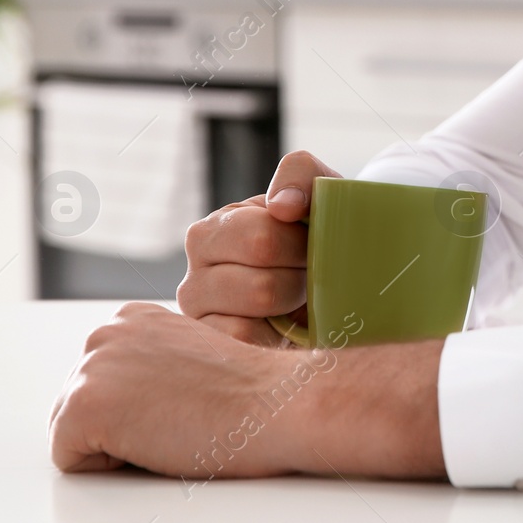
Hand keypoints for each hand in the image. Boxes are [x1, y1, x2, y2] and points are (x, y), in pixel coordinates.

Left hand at [49, 302, 297, 477]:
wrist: (274, 404)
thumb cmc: (250, 392)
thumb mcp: (191, 358)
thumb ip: (152, 364)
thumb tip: (136, 395)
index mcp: (131, 319)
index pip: (103, 384)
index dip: (141, 409)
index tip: (181, 406)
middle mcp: (105, 334)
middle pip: (82, 407)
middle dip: (122, 425)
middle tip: (179, 420)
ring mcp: (91, 368)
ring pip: (75, 433)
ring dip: (118, 444)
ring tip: (171, 429)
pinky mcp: (83, 407)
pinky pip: (71, 460)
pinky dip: (111, 467)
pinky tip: (157, 443)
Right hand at [178, 150, 334, 345]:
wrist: (328, 276)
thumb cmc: (314, 230)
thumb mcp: (315, 190)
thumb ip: (300, 175)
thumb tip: (283, 205)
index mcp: (213, 230)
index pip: (261, 241)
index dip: (302, 246)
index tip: (314, 245)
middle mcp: (195, 274)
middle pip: (261, 287)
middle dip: (301, 280)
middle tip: (310, 275)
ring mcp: (200, 317)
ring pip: (256, 318)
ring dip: (294, 306)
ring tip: (299, 297)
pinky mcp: (213, 347)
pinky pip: (247, 345)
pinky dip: (277, 336)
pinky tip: (285, 325)